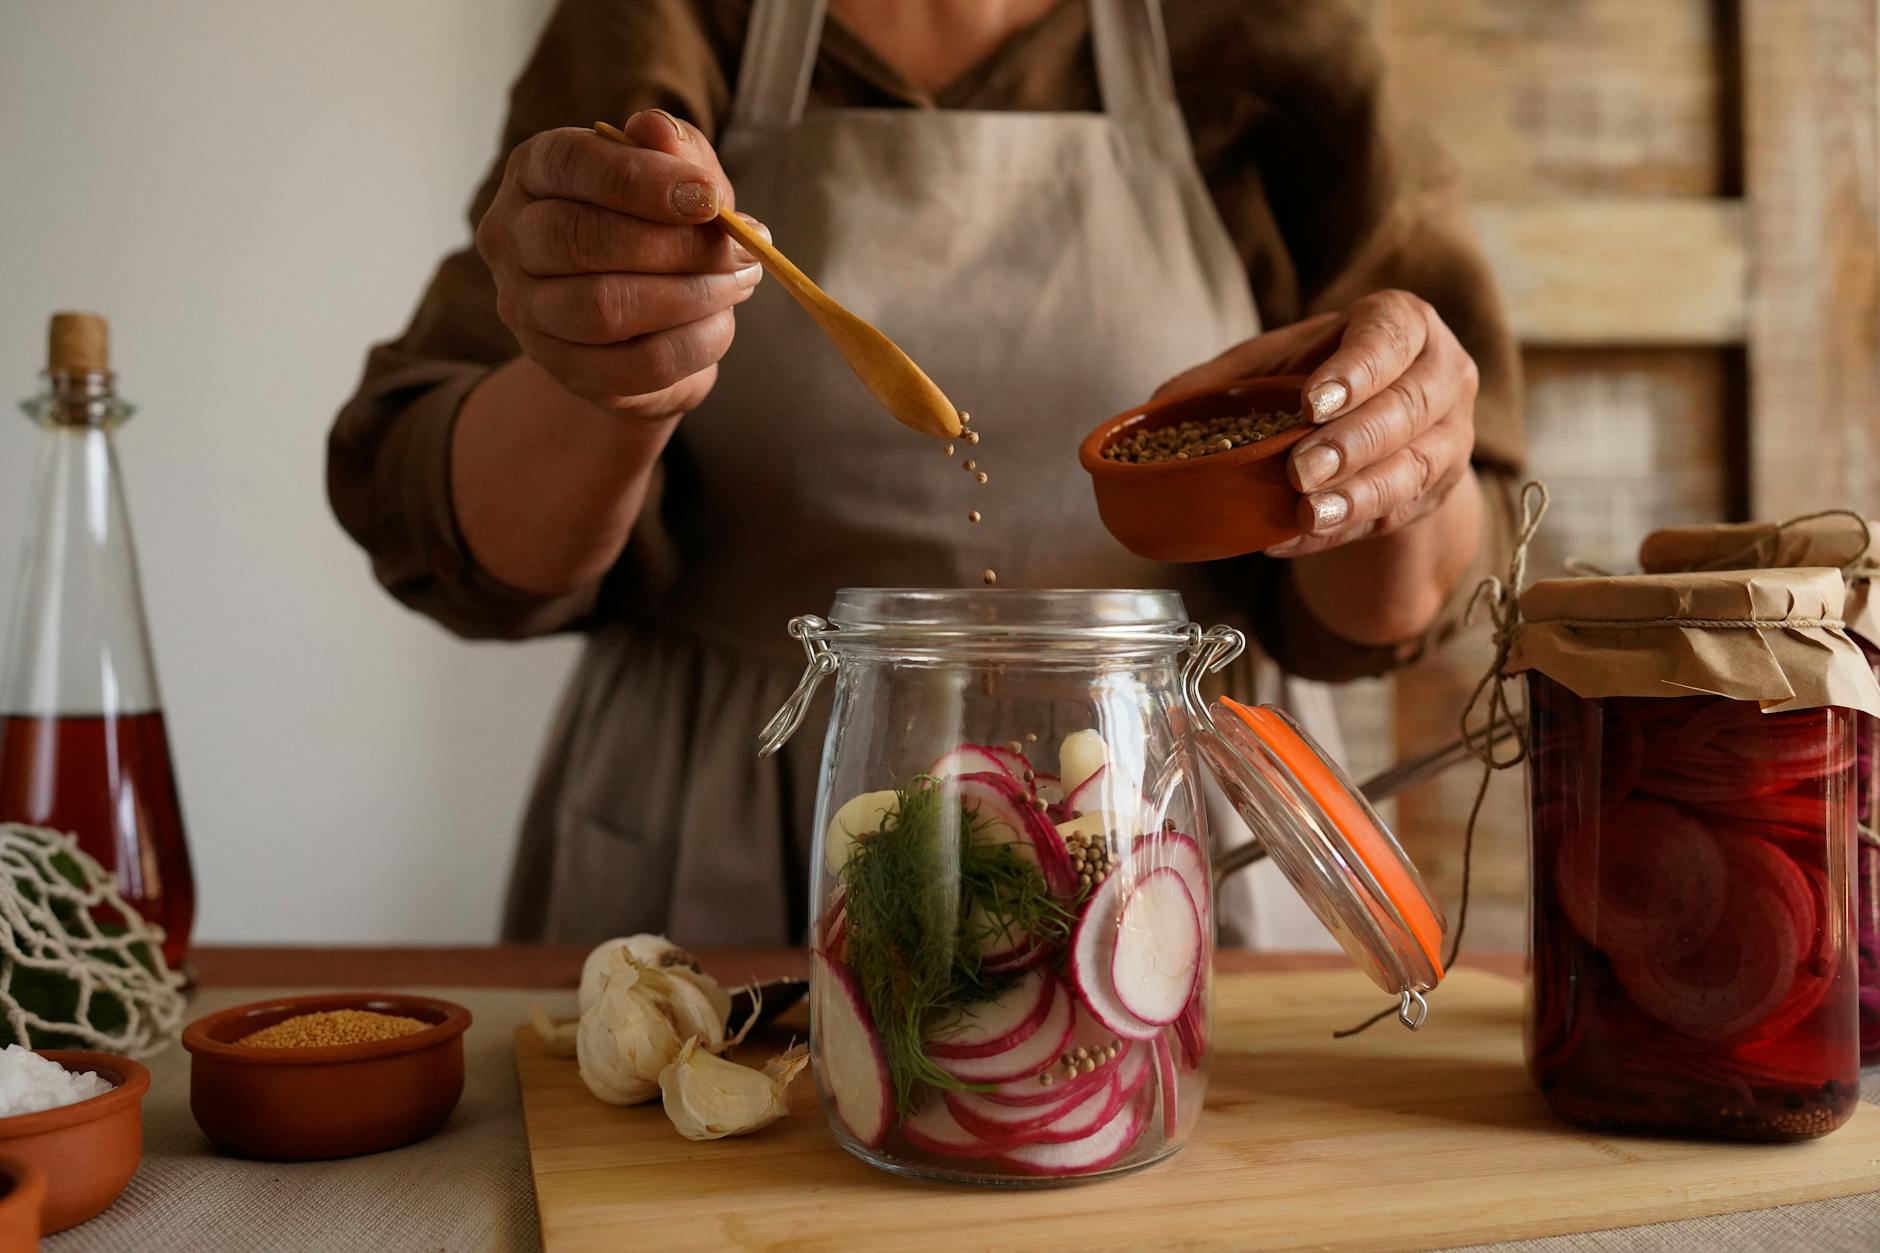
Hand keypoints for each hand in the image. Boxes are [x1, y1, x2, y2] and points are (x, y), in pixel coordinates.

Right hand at [475, 110, 764, 419]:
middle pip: (581, 239)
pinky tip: (720, 322)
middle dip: (676, 245)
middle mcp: (512, 238)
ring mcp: (528, 310)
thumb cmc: (660, 227)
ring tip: (739, 282)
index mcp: (534, 172)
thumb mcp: (678, 177)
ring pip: (604, 308)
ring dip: (690, 295)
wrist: (644, 321)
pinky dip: (692, 344)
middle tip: (742, 249)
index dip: (641, 180)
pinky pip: (634, 364)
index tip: (709, 199)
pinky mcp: (563, 368)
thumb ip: (674, 148)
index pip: (570, 164)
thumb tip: (656, 128)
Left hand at [1154, 291, 1478, 556]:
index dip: (1357, 369)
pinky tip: (1296, 537)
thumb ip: (1220, 382)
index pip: (1390, 336)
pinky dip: (1341, 531)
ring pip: (1414, 468)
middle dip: (1352, 443)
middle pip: (1408, 408)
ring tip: (1307, 513)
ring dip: (1357, 496)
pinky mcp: (1438, 491)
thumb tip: (1153, 411)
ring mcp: (1450, 436)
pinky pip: (1394, 515)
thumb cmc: (1317, 379)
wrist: (1372, 426)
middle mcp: (1442, 374)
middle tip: (1300, 470)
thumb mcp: (1272, 366)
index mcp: (1402, 322)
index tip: (1313, 402)